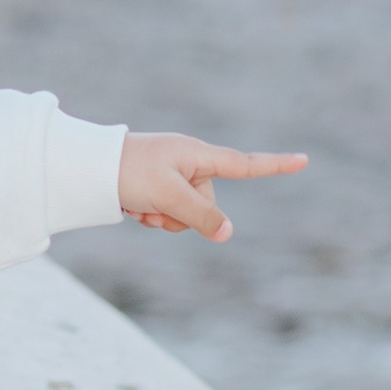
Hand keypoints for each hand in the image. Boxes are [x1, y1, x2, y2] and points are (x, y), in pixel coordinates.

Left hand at [117, 131, 306, 241]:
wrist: (87, 168)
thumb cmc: (129, 172)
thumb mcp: (169, 196)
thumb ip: (201, 215)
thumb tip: (227, 234)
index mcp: (198, 155)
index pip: (245, 164)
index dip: (275, 165)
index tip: (303, 160)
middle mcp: (190, 164)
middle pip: (209, 205)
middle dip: (184, 214)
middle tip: (153, 201)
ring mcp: (174, 178)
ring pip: (186, 216)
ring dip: (164, 219)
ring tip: (139, 202)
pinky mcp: (158, 189)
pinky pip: (167, 215)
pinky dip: (152, 217)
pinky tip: (132, 207)